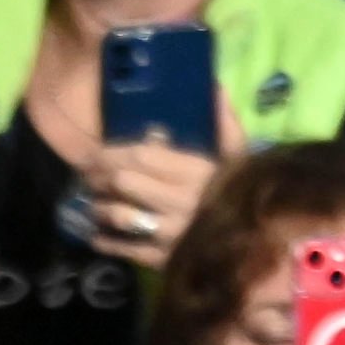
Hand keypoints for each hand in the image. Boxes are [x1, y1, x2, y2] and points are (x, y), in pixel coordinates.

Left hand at [76, 89, 239, 273]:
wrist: (258, 243)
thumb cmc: (242, 191)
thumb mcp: (239, 154)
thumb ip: (226, 122)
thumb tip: (216, 86)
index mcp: (197, 171)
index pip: (143, 155)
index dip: (115, 151)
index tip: (97, 150)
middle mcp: (180, 201)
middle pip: (124, 182)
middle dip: (100, 177)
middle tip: (87, 174)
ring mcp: (170, 233)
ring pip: (120, 215)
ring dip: (99, 207)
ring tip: (92, 201)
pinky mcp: (165, 259)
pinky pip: (126, 249)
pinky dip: (106, 242)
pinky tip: (97, 235)